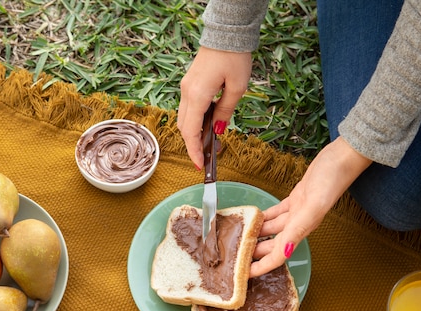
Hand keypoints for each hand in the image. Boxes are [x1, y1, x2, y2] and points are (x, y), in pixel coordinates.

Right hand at [177, 47, 251, 167]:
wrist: (226, 33)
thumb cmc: (234, 57)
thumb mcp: (237, 88)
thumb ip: (225, 112)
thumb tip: (217, 131)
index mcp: (197, 95)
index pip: (190, 131)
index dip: (194, 151)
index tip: (199, 166)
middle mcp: (187, 92)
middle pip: (184, 127)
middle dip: (194, 145)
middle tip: (207, 159)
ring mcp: (186, 87)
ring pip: (184, 118)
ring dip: (195, 133)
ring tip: (211, 144)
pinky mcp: (190, 84)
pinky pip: (189, 108)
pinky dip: (196, 121)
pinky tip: (209, 126)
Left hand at [249, 137, 371, 276]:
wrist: (343, 158)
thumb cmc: (332, 179)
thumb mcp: (315, 204)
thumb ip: (299, 228)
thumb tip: (286, 251)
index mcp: (302, 228)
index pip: (279, 254)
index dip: (262, 266)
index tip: (246, 275)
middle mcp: (299, 223)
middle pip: (273, 244)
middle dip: (255, 254)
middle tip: (236, 258)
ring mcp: (298, 210)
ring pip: (273, 228)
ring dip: (257, 235)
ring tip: (239, 238)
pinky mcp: (297, 198)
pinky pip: (277, 212)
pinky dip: (265, 216)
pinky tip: (255, 218)